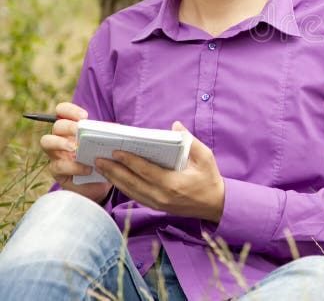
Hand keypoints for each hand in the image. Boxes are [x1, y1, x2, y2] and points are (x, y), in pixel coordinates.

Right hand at [40, 102, 111, 203]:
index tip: (84, 116)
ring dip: (61, 142)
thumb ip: (106, 134)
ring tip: (75, 147)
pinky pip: (59, 165)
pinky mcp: (57, 171)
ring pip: (46, 141)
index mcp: (73, 128)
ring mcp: (56, 154)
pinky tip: (87, 169)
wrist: (97, 184)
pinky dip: (75, 166)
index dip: (69, 110)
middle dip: (68, 126)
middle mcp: (61, 138)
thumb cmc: (100, 158)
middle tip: (79, 131)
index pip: (62, 111)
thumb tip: (116, 126)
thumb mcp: (104, 144)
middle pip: (57, 125)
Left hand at [95, 121, 225, 222]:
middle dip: (113, 170)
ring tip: (101, 167)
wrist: (215, 204)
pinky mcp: (156, 206)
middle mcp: (162, 196)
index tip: (115, 151)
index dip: (129, 161)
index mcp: (173, 183)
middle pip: (132, 182)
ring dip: (114, 179)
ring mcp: (158, 203)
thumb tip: (176, 126)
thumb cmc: (210, 178)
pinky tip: (114, 178)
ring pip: (130, 191)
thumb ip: (190, 141)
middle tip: (98, 158)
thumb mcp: (206, 157)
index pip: (145, 171)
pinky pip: (134, 196)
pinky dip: (122, 187)